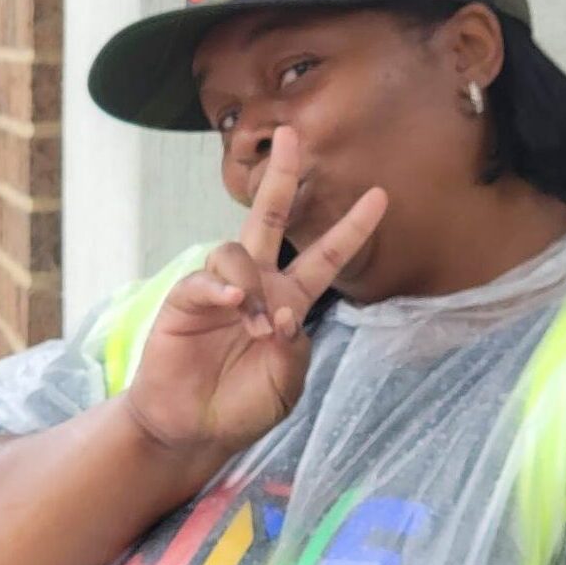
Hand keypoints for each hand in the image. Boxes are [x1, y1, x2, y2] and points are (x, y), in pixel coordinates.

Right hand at [124, 127, 386, 454]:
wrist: (195, 428)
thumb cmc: (244, 405)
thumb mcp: (286, 384)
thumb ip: (294, 350)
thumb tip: (284, 314)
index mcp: (290, 300)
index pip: (325, 257)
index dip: (351, 229)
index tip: (380, 196)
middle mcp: (257, 284)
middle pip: (269, 218)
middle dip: (280, 177)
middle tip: (290, 136)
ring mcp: (219, 288)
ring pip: (236, 250)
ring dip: (253, 284)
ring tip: (257, 326)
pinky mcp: (185, 299)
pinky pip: (204, 279)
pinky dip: (221, 287)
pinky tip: (233, 302)